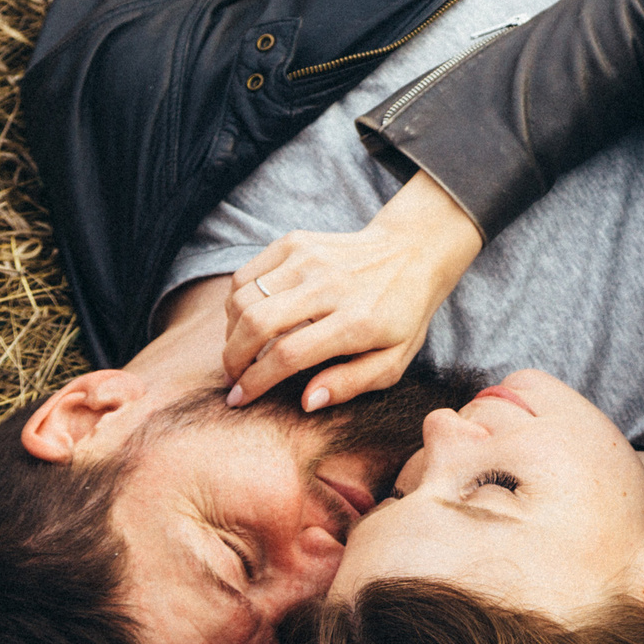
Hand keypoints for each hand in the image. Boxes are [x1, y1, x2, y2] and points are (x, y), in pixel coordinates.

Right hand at [222, 172, 484, 411]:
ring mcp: (310, 258)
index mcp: (356, 321)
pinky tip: (249, 319)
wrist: (412, 251)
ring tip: (242, 350)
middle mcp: (330, 285)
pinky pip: (245, 274)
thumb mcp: (393, 361)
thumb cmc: (401, 315)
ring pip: (243, 297)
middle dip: (233, 358)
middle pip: (257, 324)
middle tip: (234, 377)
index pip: (288, 354)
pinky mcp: (295, 241)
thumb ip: (351, 384)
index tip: (239, 399)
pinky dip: (237, 302)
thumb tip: (307, 401)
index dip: (255, 381)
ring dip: (231, 331)